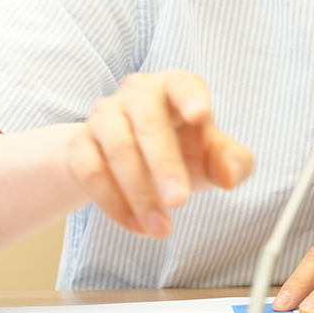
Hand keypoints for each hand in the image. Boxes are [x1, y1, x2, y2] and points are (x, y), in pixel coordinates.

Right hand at [64, 70, 252, 238]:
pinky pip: (91, 172)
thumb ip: (233, 162)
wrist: (126, 162)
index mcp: (174, 88)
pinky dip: (114, 203)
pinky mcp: (80, 145)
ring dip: (139, 194)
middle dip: (164, 164)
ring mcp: (104, 116)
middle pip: (148, 122)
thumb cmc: (180, 149)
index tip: (201, 115)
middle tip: (179, 201)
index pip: (183, 83)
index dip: (190, 97)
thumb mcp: (212, 156)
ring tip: (160, 228)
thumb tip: (229, 174)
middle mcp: (137, 94)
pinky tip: (136, 225)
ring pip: (118, 149)